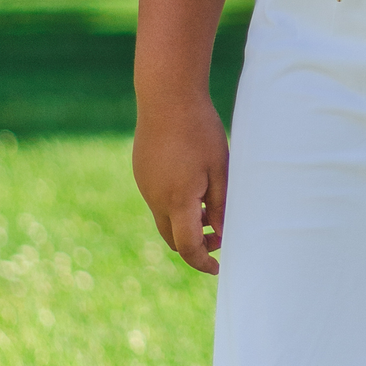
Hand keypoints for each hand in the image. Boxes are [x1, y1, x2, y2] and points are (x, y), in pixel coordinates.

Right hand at [132, 94, 228, 274]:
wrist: (167, 96)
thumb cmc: (200, 131)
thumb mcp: (220, 172)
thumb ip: (222, 207)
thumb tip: (224, 237)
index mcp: (177, 201)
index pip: (189, 247)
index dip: (204, 262)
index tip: (219, 268)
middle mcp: (155, 198)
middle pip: (172, 240)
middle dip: (196, 246)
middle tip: (220, 237)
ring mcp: (145, 186)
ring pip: (164, 220)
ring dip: (186, 224)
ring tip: (211, 206)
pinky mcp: (141, 173)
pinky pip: (157, 201)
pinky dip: (175, 207)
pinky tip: (193, 186)